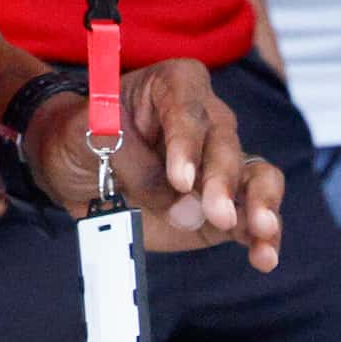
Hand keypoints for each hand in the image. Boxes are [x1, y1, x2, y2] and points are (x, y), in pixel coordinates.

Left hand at [25, 58, 284, 263]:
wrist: (75, 168)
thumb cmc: (79, 137)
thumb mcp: (89, 139)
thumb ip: (135, 167)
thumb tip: (186, 209)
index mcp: (173, 85)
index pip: (187, 108)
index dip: (187, 143)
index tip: (182, 180)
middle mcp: (207, 119)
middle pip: (225, 144)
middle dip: (223, 181)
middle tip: (217, 213)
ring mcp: (219, 162)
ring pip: (255, 173)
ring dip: (262, 202)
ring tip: (262, 231)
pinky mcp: (224, 201)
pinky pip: (253, 211)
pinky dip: (263, 234)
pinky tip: (265, 256)